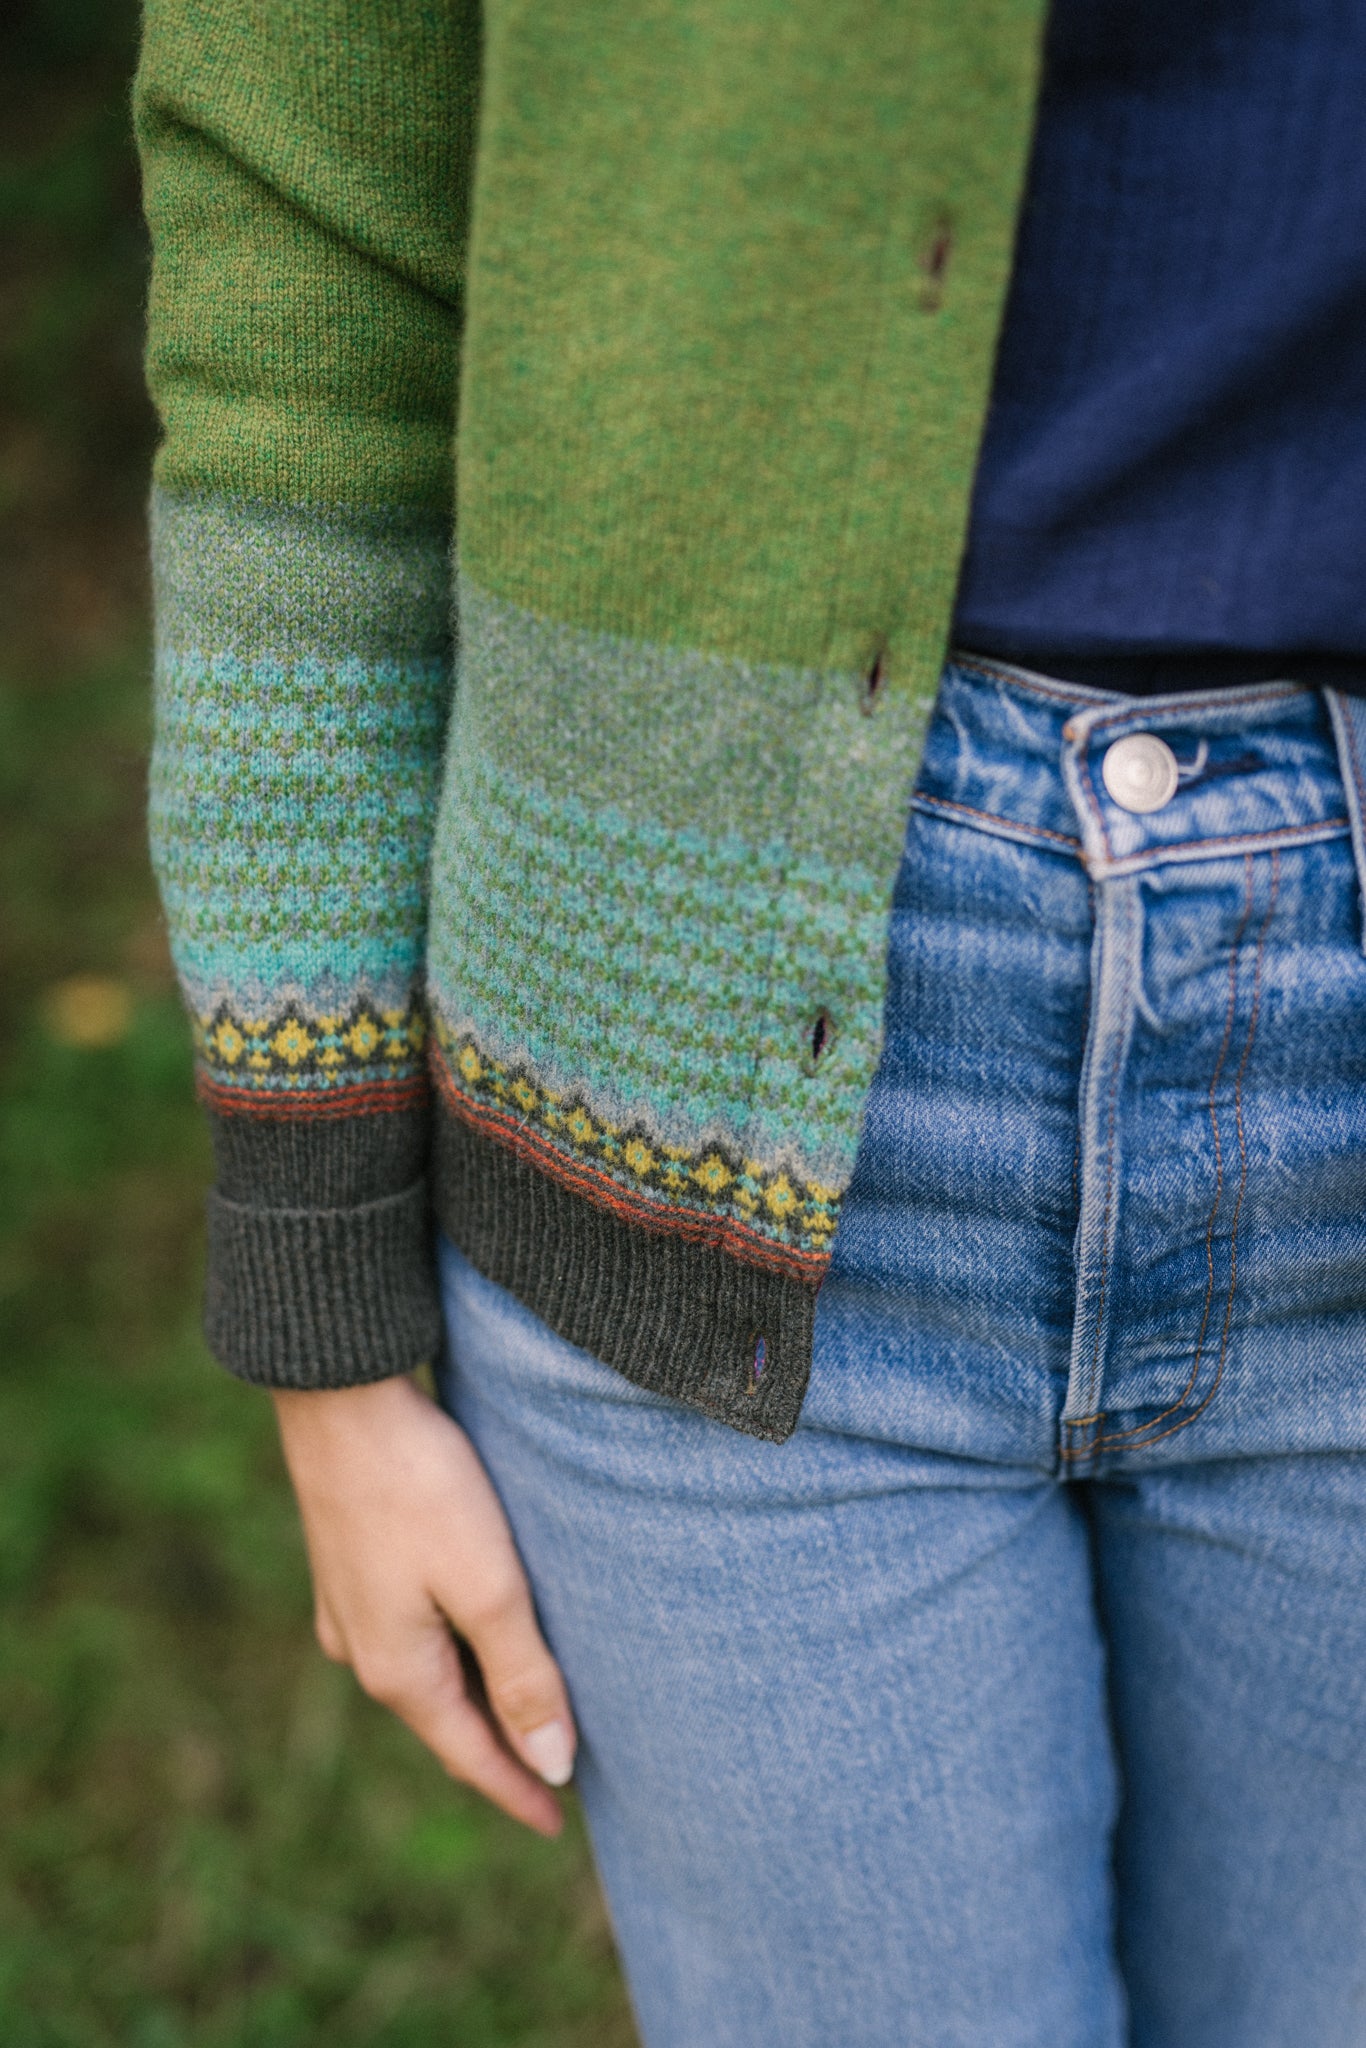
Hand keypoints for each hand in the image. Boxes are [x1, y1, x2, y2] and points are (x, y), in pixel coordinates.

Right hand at [272, 1374, 575, 1835]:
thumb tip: (552, 1763)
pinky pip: (410, 1631)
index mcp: (398, 1670)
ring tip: (522, 1706)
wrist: (340, 1397)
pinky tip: (469, 1633)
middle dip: (499, 1747)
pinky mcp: (351, 1562)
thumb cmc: (421, 1486)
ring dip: (475, 1694)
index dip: (520, 1791)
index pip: (472, 1756)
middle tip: (555, 1773)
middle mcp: (364, 1650)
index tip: (561, 1825)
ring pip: (426, 1673)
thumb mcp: (488, 1586)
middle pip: (447, 1719)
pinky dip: (452, 1648)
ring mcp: (349, 1605)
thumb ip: (523, 1676)